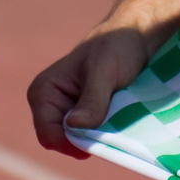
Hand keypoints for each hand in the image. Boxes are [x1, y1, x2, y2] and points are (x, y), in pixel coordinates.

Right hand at [28, 22, 164, 157]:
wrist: (136, 36)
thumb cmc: (117, 46)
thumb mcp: (104, 72)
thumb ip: (91, 100)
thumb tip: (74, 127)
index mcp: (43, 92)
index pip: (48, 135)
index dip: (72, 143)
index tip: (101, 138)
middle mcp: (50, 105)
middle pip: (63, 142)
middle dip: (87, 140)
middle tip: (113, 125)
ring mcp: (68, 112)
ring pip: (80, 142)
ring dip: (99, 137)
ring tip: (118, 117)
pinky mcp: (85, 116)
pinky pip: (91, 136)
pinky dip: (105, 133)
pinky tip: (119, 119)